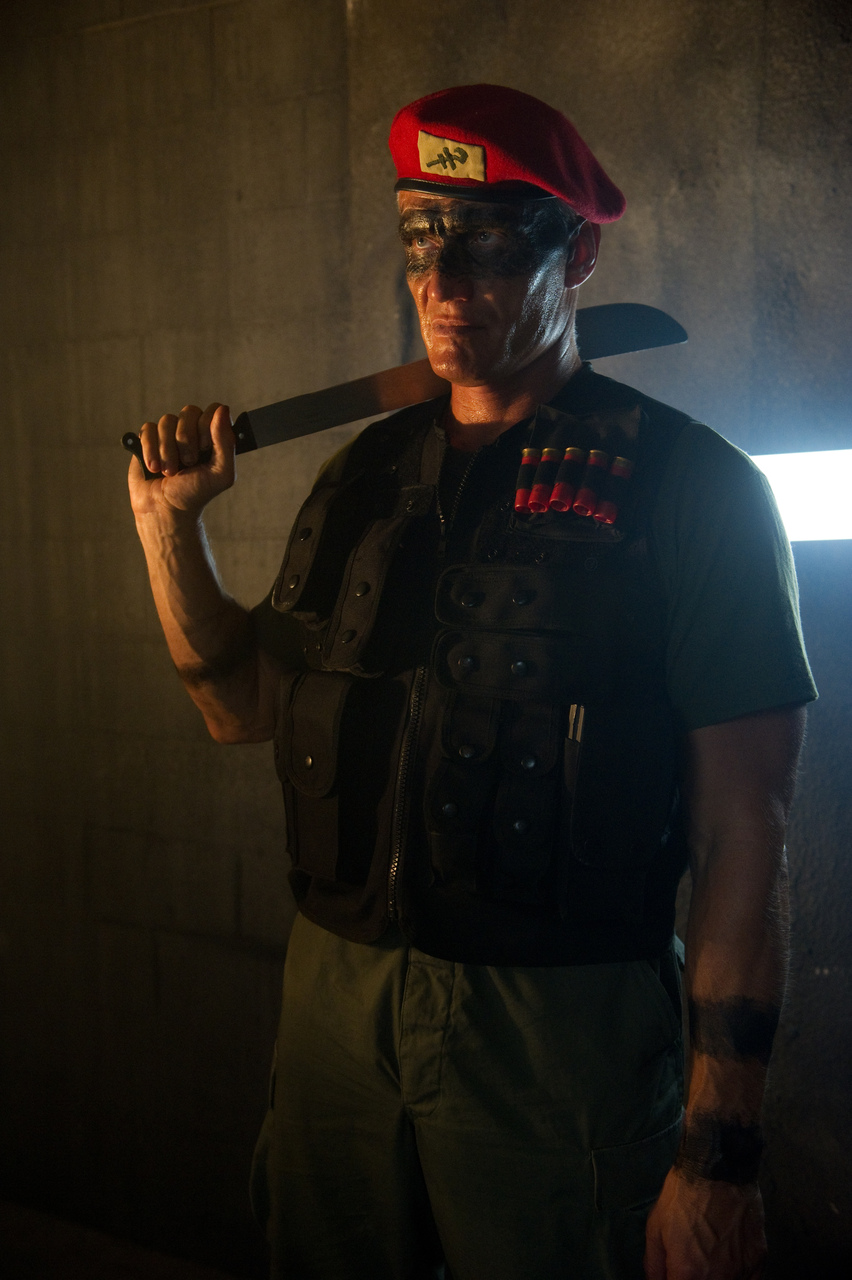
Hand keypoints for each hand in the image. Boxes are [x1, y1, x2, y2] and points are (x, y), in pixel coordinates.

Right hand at [128, 402, 234, 519]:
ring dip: (168, 450)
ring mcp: (168, 434)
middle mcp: (191, 431)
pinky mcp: (148, 440)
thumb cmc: (196, 494)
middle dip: (187, 440)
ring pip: (167, 421)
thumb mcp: (221, 473)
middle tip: (188, 463)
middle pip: (189, 411)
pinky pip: (148, 429)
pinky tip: (153, 467)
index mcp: (212, 437)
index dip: (207, 425)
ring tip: (169, 472)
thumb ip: (226, 442)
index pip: (213, 410)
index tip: (204, 448)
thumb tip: (222, 409)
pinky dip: (151, 450)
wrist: (166, 509)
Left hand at [644, 1168, 766, 1279]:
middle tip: (693, 1264)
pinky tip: (729, 1263)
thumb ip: (654, 1265)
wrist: (717, 1169)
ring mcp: (742, 1271)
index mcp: (689, 1274)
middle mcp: (719, 1279)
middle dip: (696, 1278)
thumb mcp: (655, 1228)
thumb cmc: (682, 1197)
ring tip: (710, 1258)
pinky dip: (739, 1277)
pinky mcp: (759, 1259)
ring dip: (717, 1278)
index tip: (676, 1272)